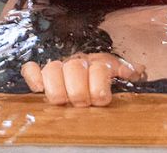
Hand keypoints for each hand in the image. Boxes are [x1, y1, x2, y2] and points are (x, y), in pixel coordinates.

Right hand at [21, 53, 141, 106]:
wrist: (90, 73)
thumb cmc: (105, 79)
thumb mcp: (120, 73)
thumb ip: (127, 70)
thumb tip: (135, 70)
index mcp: (98, 62)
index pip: (98, 68)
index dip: (98, 84)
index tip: (101, 99)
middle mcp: (77, 63)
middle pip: (73, 69)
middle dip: (78, 90)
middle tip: (82, 103)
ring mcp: (59, 68)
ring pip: (52, 69)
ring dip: (57, 87)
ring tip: (63, 101)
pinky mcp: (41, 75)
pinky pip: (31, 70)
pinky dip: (33, 77)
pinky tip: (39, 88)